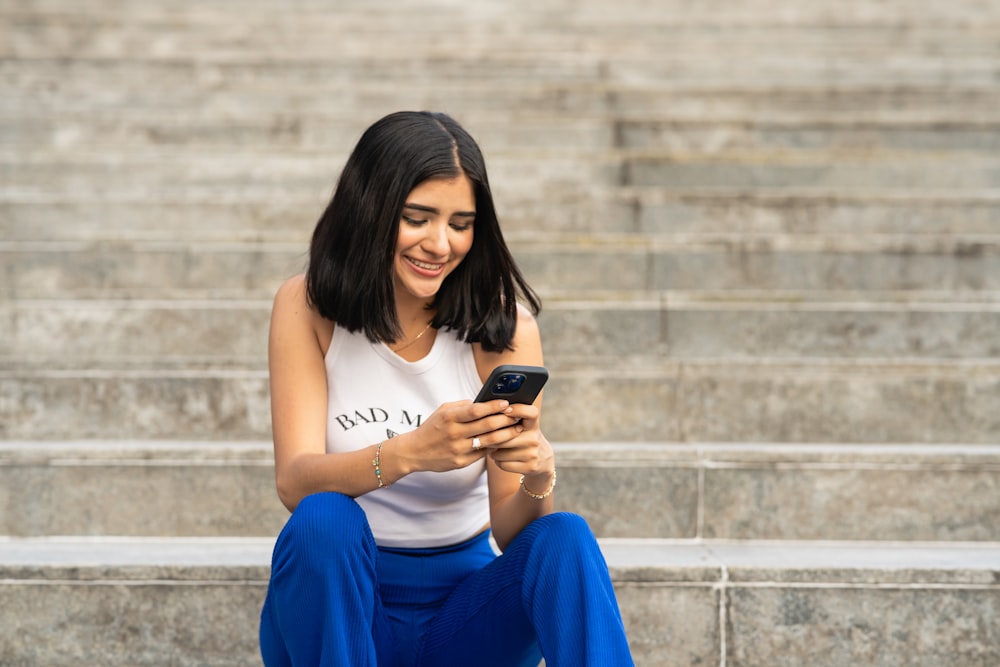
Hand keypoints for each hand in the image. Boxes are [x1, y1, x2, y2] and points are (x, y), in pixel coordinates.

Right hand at [396, 399, 517, 473]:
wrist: (414, 451)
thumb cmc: (432, 427)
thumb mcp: (443, 411)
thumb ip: (463, 406)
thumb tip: (484, 402)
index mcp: (449, 417)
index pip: (476, 410)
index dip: (494, 406)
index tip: (507, 403)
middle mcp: (454, 433)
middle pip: (487, 426)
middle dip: (506, 420)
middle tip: (518, 416)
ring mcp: (458, 449)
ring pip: (488, 441)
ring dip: (506, 434)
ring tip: (516, 429)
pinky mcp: (460, 462)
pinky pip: (483, 453)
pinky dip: (494, 446)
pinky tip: (504, 441)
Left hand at [480, 403, 553, 478]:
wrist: (543, 460)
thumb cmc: (525, 438)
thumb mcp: (525, 427)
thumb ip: (510, 420)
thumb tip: (487, 415)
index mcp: (533, 425)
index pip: (531, 413)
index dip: (519, 409)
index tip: (506, 409)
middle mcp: (534, 438)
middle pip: (504, 437)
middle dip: (490, 437)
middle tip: (485, 436)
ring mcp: (533, 454)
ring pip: (499, 452)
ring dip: (492, 451)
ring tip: (495, 448)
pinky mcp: (529, 467)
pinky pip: (502, 464)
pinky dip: (498, 461)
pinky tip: (502, 458)